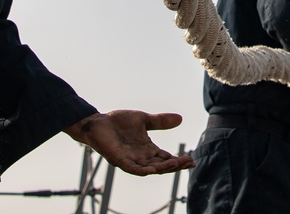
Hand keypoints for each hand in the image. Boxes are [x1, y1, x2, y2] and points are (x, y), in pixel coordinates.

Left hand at [64, 110, 194, 175]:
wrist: (98, 122)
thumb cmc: (118, 122)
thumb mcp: (144, 120)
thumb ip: (160, 121)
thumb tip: (180, 119)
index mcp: (147, 149)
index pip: (166, 158)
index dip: (178, 161)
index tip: (191, 160)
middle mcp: (141, 157)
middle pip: (161, 166)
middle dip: (175, 166)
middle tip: (189, 163)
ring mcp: (130, 160)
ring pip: (150, 169)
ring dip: (163, 168)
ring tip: (176, 164)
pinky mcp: (119, 160)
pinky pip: (132, 169)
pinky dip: (142, 170)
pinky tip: (152, 170)